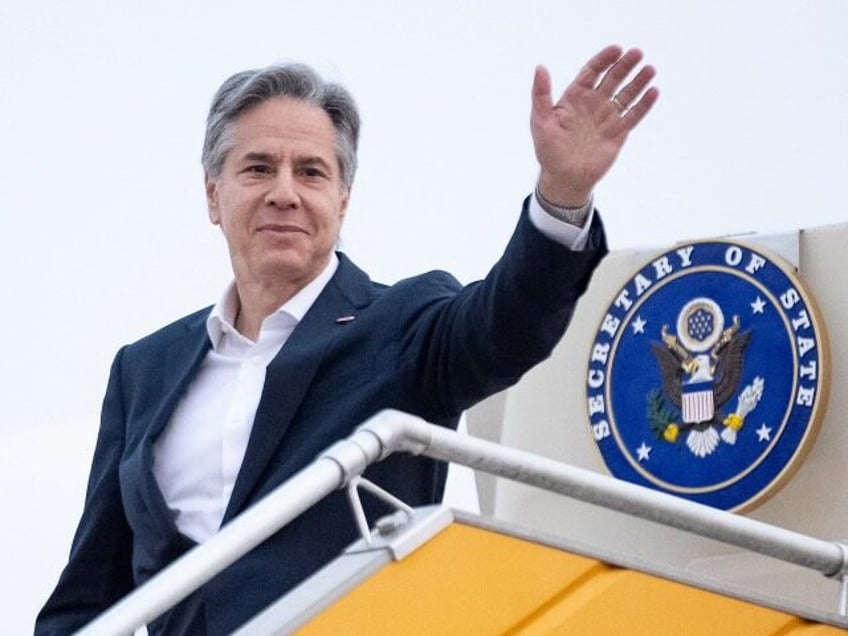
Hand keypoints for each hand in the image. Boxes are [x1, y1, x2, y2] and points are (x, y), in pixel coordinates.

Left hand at [531, 45, 658, 207]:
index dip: (604, 59)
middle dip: (625, 65)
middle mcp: (593, 103)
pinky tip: (653, 92)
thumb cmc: (548, 150)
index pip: (592, 71)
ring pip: (626, 94)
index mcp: (575, 97)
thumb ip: (541, 94)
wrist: (564, 178)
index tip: (616, 49)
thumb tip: (540, 68)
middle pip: (612, 78)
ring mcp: (607, 117)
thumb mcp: (540, 121)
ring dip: (638, 81)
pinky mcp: (618, 133)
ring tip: (649, 69)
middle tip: (637, 53)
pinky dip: (644, 104)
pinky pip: (633, 115)